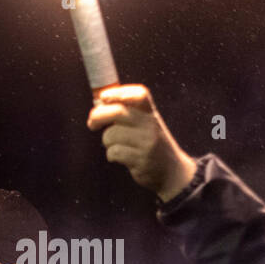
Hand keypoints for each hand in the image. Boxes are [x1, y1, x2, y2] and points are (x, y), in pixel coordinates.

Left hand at [87, 85, 197, 201]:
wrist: (172, 171)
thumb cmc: (151, 145)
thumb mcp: (147, 124)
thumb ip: (128, 113)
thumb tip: (98, 104)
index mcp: (151, 113)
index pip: (139, 94)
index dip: (118, 92)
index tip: (103, 97)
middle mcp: (150, 125)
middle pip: (118, 112)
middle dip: (98, 116)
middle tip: (92, 123)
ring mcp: (147, 142)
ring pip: (111, 135)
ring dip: (107, 142)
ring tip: (117, 146)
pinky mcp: (141, 159)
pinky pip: (114, 152)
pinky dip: (111, 155)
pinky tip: (120, 157)